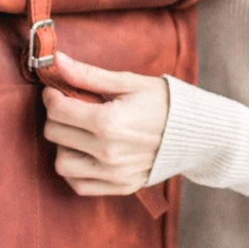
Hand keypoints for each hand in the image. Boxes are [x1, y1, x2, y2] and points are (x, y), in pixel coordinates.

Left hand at [42, 51, 170, 195]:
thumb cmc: (163, 103)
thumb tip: (55, 61)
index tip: (59, 90)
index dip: (52, 95)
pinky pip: (78, 185)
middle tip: (71, 107)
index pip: (57, 110)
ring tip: (79, 132)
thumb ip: (88, 75)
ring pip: (61, 164)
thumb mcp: (128, 82)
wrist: (196, 134)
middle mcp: (108, 152)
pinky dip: (75, 170)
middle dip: (57, 116)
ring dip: (63, 146)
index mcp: (109, 121)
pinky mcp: (119, 187)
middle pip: (55, 134)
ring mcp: (113, 173)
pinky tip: (86, 152)